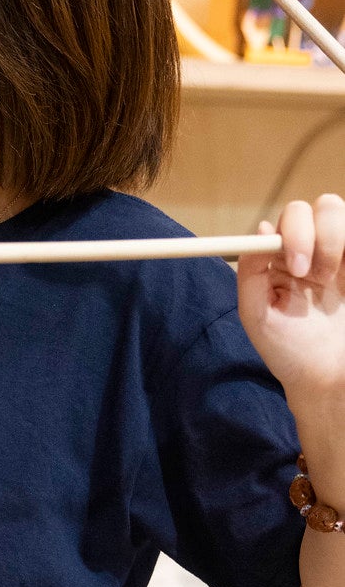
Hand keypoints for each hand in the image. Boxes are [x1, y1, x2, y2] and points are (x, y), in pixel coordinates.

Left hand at [238, 195, 344, 399]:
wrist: (330, 379)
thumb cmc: (290, 351)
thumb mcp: (257, 316)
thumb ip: (251, 274)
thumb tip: (260, 229)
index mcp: (282, 259)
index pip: (288, 220)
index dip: (294, 233)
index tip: (297, 267)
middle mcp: (312, 250)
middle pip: (319, 207)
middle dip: (317, 236)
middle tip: (315, 275)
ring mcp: (341, 254)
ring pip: (339, 211)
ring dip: (336, 240)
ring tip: (334, 281)